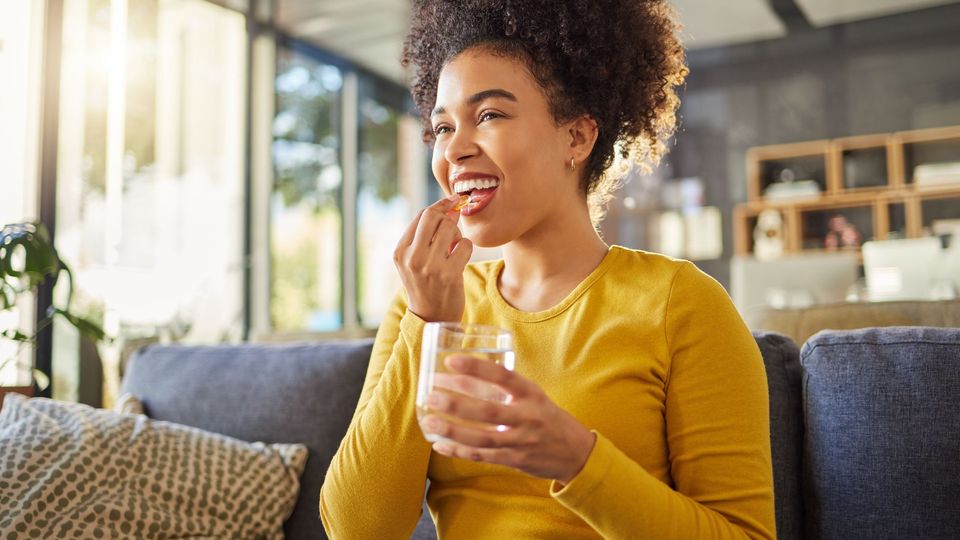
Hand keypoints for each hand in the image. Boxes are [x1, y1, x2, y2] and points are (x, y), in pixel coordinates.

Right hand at [394, 195, 473, 321]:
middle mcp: (412, 257)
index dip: (440, 205)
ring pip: (450, 228)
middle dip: (448, 217)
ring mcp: (430, 266)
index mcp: (400, 251)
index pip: (421, 215)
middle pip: (434, 216)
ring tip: (453, 247)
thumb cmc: (426, 283)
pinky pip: (465, 244)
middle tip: (453, 227)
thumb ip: (428, 234)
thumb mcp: (415, 260)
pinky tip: (460, 259)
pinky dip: (466, 248)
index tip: (452, 202)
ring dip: (457, 234)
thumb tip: (452, 206)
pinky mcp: (449, 274)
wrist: (432, 317)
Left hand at [422, 355, 596, 484]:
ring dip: (453, 430)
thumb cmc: (546, 417)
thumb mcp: (533, 396)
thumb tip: (464, 375)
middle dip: (457, 404)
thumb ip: (506, 388)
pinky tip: (440, 444)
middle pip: (488, 411)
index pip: (503, 376)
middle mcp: (527, 416)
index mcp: (531, 394)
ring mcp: (521, 441)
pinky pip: (483, 456)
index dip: (476, 368)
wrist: (575, 452)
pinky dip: (460, 451)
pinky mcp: (515, 460)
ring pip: (482, 437)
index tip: (450, 361)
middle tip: (431, 395)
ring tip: (429, 421)